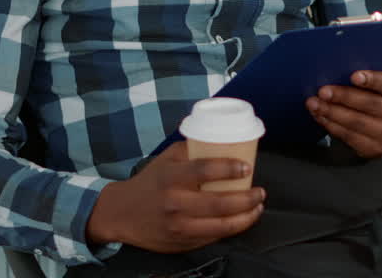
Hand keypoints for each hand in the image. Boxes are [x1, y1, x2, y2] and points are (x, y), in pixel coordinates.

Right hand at [85, 141, 264, 252]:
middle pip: (219, 202)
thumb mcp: (166, 159)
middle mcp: (174, 203)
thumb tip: (224, 138)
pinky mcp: (181, 243)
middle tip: (260, 191)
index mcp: (171, 177)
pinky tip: (242, 220)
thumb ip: (192, 149)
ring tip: (257, 206)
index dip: (230, 168)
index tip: (247, 166)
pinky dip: (232, 229)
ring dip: (246, 217)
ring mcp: (178, 227)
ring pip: (221, 225)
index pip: (204, 170)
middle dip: (247, 198)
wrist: (121, 214)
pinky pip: (213, 237)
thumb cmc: (150, 182)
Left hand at [306, 70, 381, 158]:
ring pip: (357, 123)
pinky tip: (321, 115)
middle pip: (371, 105)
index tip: (354, 76)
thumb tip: (346, 56)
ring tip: (315, 103)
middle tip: (324, 91)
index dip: (373, 80)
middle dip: (344, 97)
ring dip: (332, 112)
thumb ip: (376, 68)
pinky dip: (331, 125)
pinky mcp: (374, 149)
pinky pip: (349, 137)